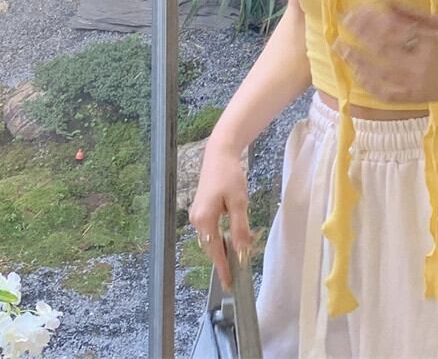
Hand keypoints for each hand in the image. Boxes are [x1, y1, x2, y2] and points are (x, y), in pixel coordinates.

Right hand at [188, 142, 253, 289]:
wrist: (219, 154)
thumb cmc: (230, 176)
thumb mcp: (238, 202)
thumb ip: (239, 228)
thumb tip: (241, 252)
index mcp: (204, 220)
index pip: (215, 251)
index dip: (223, 268)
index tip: (229, 284)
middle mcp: (196, 220)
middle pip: (210, 247)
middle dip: (223, 259)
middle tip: (236, 273)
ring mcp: (197, 214)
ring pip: (210, 239)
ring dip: (222, 249)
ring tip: (236, 259)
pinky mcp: (201, 209)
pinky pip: (210, 230)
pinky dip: (220, 238)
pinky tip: (230, 239)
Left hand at [332, 0, 437, 103]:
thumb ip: (411, 13)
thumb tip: (384, 1)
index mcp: (428, 41)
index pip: (392, 28)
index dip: (370, 19)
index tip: (355, 11)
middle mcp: (419, 64)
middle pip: (381, 48)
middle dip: (358, 35)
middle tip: (341, 24)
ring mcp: (414, 84)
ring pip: (378, 73)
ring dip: (356, 60)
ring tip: (340, 48)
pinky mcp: (412, 98)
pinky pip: (384, 94)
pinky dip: (368, 84)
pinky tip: (356, 74)